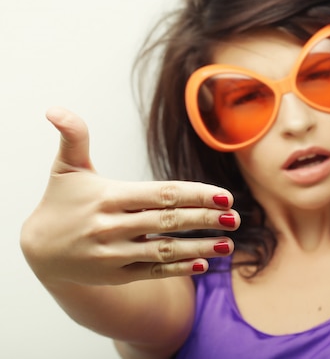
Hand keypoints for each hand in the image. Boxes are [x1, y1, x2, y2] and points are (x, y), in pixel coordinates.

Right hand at [20, 108, 239, 284]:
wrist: (38, 250)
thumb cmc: (61, 202)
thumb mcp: (66, 168)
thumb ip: (73, 137)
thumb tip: (55, 108)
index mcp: (109, 197)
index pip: (161, 194)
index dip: (196, 195)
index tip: (225, 197)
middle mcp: (112, 226)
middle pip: (169, 221)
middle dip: (205, 220)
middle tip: (236, 219)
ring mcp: (114, 254)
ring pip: (164, 250)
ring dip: (199, 247)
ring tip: (228, 244)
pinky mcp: (115, 275)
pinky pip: (151, 271)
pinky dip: (177, 268)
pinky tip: (203, 263)